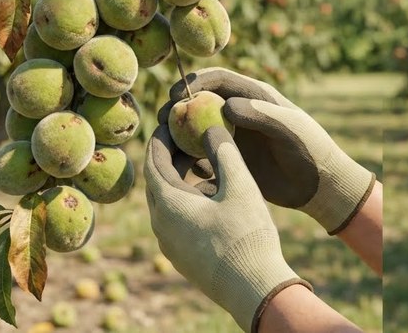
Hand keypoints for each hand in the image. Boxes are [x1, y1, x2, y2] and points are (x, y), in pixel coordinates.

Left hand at [144, 123, 309, 331]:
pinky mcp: (182, 256)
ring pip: (168, 201)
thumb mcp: (240, 185)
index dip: (163, 136)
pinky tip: (214, 194)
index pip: (153, 160)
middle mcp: (161, 224)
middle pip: (158, 180)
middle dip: (172, 155)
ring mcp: (170, 243)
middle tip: (190, 135)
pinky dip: (188, 199)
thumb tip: (212, 126)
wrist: (253, 288)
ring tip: (206, 162)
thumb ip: (224, 152)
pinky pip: (177, 218)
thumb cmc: (246, 235)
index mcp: (168, 203)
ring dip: (182, 178)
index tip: (174, 118)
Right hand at [160, 67, 375, 234]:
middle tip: (162, 119)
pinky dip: (190, 155)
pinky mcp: (233, 157)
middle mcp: (242, 112)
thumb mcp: (289, 129)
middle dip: (179, 106)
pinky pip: (204, 152)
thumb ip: (260, 115)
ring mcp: (235, 135)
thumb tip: (226, 105)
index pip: (219, 79)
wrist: (320, 184)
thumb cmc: (310, 150)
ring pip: (199, 127)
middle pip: (202, 101)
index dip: (195, 82)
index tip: (177, 95)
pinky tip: (180, 166)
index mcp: (256, 96)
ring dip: (179, 131)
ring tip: (163, 142)